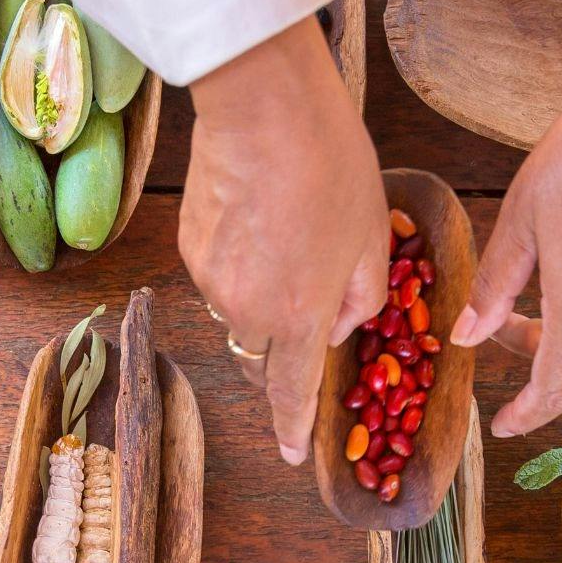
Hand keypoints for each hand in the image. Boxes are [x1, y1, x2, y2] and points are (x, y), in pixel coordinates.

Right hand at [181, 18, 388, 464]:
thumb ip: (363, 297)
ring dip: (263, 293)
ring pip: (241, 309)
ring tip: (287, 232)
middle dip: (286, 335)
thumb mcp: (372, 235)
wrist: (263, 108)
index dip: (294, 426)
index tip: (292, 453)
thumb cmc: (331, 167)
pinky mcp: (189, 248)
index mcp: (300, 317)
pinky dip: (240, 260)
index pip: (295, 392)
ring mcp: (212, 281)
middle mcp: (248, 312)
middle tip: (308, 286)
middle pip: (265, 350)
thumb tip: (341, 325)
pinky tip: (258, 214)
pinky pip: (219, 274)